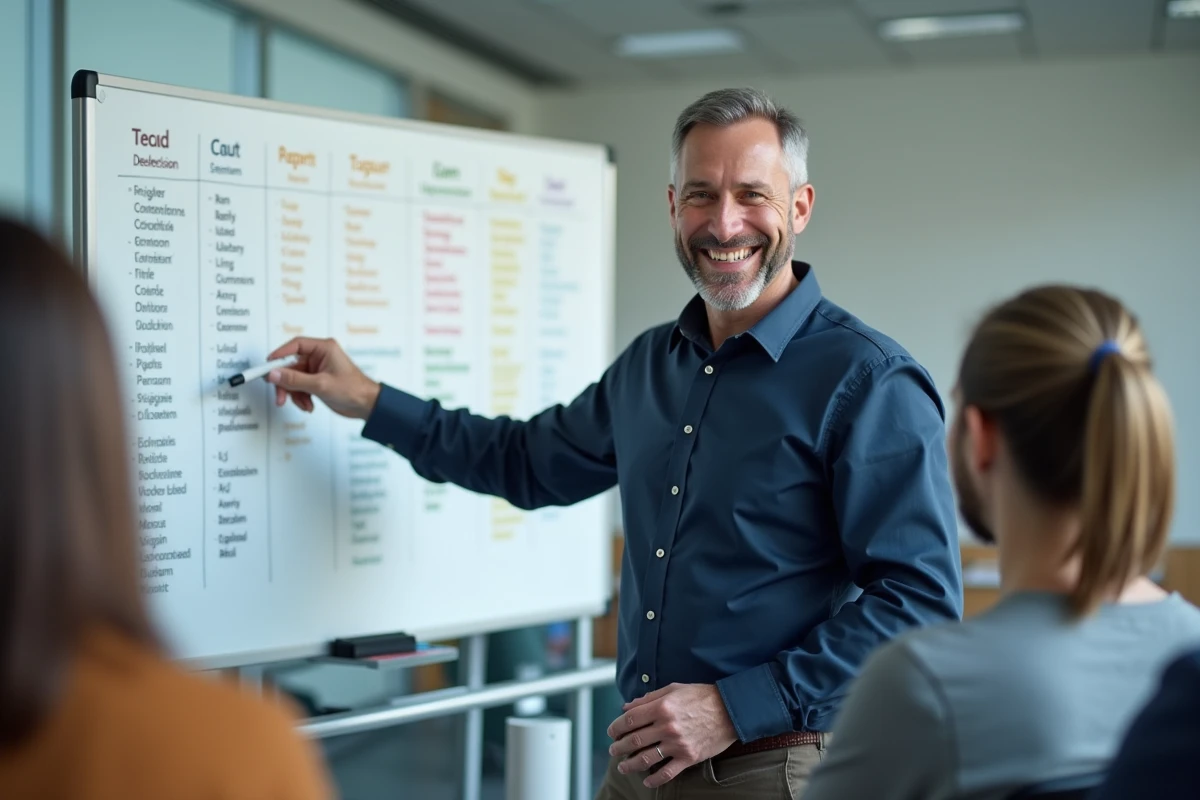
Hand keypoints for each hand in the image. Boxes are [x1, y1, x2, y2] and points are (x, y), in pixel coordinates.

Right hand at [264, 337, 380, 419]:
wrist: (367, 405)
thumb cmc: (353, 389)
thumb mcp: (321, 385)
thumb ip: (295, 380)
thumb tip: (274, 374)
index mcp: (324, 348)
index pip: (295, 345)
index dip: (279, 354)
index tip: (268, 366)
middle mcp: (319, 357)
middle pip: (290, 365)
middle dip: (285, 383)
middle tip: (280, 396)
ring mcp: (317, 370)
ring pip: (293, 379)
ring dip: (294, 394)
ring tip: (303, 404)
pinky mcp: (316, 382)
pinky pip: (299, 387)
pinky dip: (301, 398)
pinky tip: (309, 405)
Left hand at [606, 683, 736, 787]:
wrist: (730, 710)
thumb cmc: (702, 696)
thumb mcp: (674, 689)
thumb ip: (649, 698)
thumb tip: (627, 707)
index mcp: (662, 707)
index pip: (629, 719)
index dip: (616, 727)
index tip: (612, 732)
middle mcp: (667, 726)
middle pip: (633, 740)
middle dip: (618, 747)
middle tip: (613, 750)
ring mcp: (677, 744)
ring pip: (645, 759)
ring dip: (629, 765)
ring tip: (622, 767)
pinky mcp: (688, 758)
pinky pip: (667, 773)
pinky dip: (654, 779)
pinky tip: (646, 780)